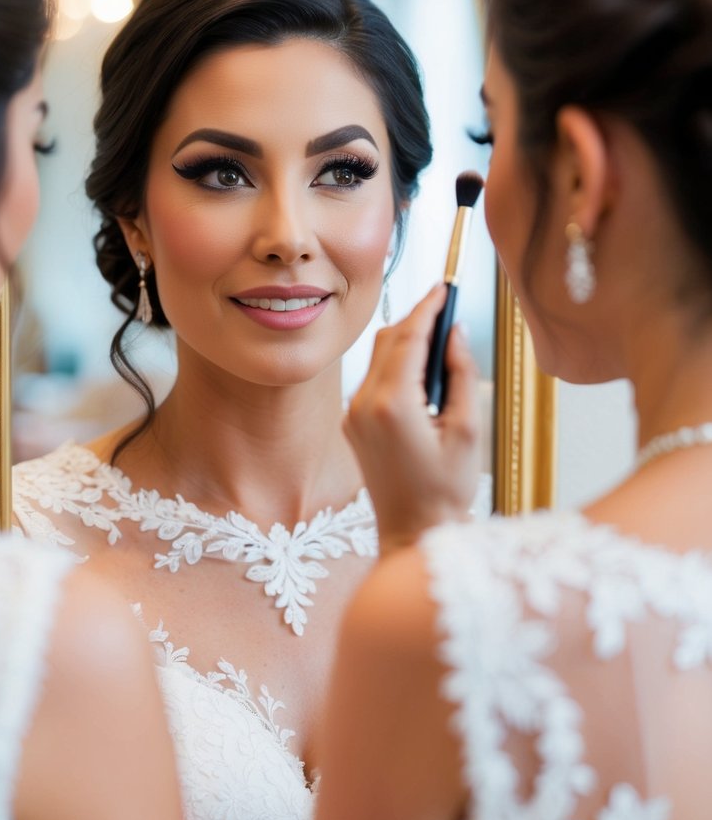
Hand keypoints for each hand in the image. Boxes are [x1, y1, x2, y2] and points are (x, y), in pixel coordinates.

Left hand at [344, 285, 480, 553]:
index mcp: (393, 405)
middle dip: (416, 318)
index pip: (410, 337)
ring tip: (438, 333)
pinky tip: (420, 367)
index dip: (428, 307)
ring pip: (378, 357)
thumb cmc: (447, 490)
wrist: (413, 533)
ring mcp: (353, 414)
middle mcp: (364, 404)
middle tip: (445, 303)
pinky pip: (372, 378)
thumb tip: (455, 333)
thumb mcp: (468, 430)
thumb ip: (462, 375)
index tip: (445, 286)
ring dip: (405, 339)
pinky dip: (395, 363)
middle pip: (389, 340)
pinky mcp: (352, 423)